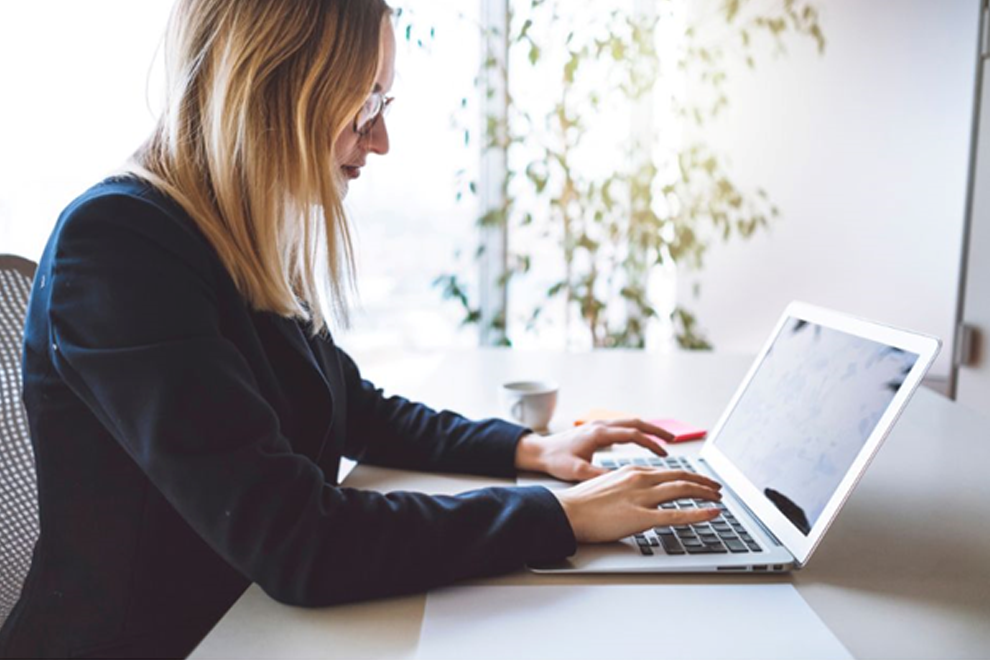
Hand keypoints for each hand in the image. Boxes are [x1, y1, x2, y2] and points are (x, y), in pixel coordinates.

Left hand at [514, 419, 668, 481]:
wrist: (538, 451)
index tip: (665, 452)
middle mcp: (600, 426)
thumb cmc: (555, 460)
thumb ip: (599, 476)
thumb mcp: (578, 472)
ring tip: (663, 440)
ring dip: (647, 429)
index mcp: (599, 434)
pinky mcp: (595, 430)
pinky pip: (621, 426)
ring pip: (629, 422)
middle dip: (656, 430)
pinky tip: (641, 441)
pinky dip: (636, 431)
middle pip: (635, 422)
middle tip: (673, 440)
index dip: (652, 442)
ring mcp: (598, 425)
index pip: (633, 434)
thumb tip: (621, 482)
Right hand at [552, 466, 722, 542]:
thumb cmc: (581, 503)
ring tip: (718, 498)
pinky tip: (712, 513)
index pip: (668, 471)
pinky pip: (676, 514)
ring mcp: (641, 497)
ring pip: (682, 490)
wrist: (566, 512)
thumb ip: (627, 486)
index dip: (689, 476)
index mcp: (632, 472)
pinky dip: (699, 512)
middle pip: (680, 476)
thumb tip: (639, 493)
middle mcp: (640, 479)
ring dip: (705, 492)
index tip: (700, 481)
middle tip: (716, 487)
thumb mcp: (607, 485)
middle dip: (703, 481)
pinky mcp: (640, 517)